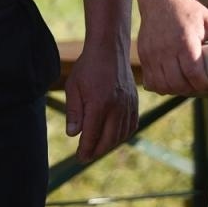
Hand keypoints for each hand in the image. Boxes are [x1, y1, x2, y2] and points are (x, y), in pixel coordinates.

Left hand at [64, 41, 138, 162]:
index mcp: (99, 104)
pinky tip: (113, 137)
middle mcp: (116, 107)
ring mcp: (128, 105)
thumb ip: (74, 112)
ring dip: (109, 145)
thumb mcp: (73, 87)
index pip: (92, 136)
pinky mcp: (134, 102)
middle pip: (108, 140)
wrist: (109, 49)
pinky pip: (131, 126)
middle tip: (86, 156)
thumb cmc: (87, 66)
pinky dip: (122, 135)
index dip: (85, 149)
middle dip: (96, 151)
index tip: (79, 157)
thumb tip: (73, 134)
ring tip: (97, 148)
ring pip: (121, 135)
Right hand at [135, 0, 207, 95]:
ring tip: (186, 83)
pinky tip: (170, 80)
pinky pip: (150, 81)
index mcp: (185, 42)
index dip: (203, 83)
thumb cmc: (186, 7)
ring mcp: (152, 54)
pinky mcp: (143, 55)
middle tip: (199, 84)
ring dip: (176, 89)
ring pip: (163, 85)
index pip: (194, 74)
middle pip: (178, 83)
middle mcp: (166, 50)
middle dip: (191, 89)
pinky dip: (161, 86)